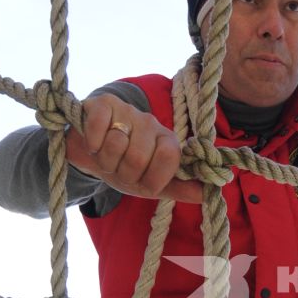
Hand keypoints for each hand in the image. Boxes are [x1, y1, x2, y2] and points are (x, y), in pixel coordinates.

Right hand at [65, 93, 202, 201]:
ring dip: (105, 161)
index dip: (152, 178)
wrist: (89, 152)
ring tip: (106, 158)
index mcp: (167, 141)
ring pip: (116, 143)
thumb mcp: (151, 184)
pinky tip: (93, 144)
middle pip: (139, 157)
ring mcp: (127, 110)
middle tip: (120, 170)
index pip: (169, 158)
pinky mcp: (102, 104)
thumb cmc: (123, 168)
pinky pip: (98, 127)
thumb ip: (179, 189)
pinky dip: (92, 144)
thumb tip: (208, 193)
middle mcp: (150, 122)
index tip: (143, 182)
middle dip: (124, 174)